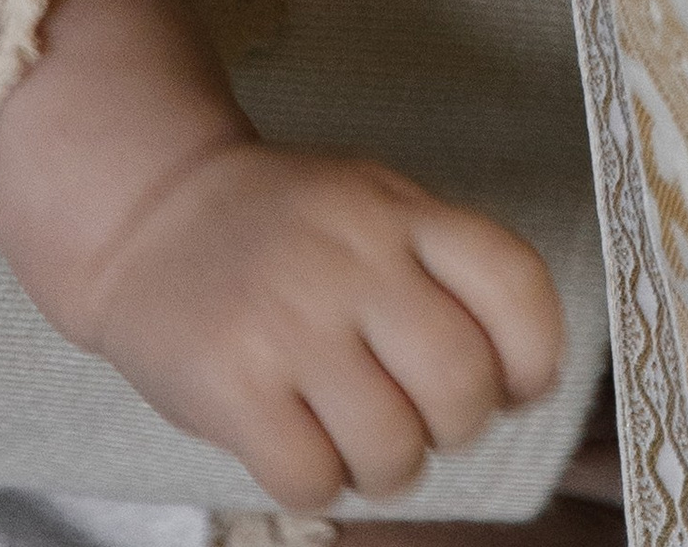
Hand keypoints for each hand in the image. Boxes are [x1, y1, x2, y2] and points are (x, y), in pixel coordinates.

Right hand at [75, 138, 558, 513]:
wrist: (152, 214)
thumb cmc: (283, 227)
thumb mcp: (374, 205)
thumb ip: (444, 269)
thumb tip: (520, 378)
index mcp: (401, 212)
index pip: (514, 284)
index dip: (535, 355)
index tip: (516, 384)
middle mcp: (354, 262)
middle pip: (461, 383)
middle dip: (456, 427)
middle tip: (424, 419)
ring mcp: (291, 322)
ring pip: (393, 447)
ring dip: (389, 467)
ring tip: (360, 440)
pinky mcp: (231, 383)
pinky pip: (313, 476)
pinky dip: (320, 482)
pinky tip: (302, 446)